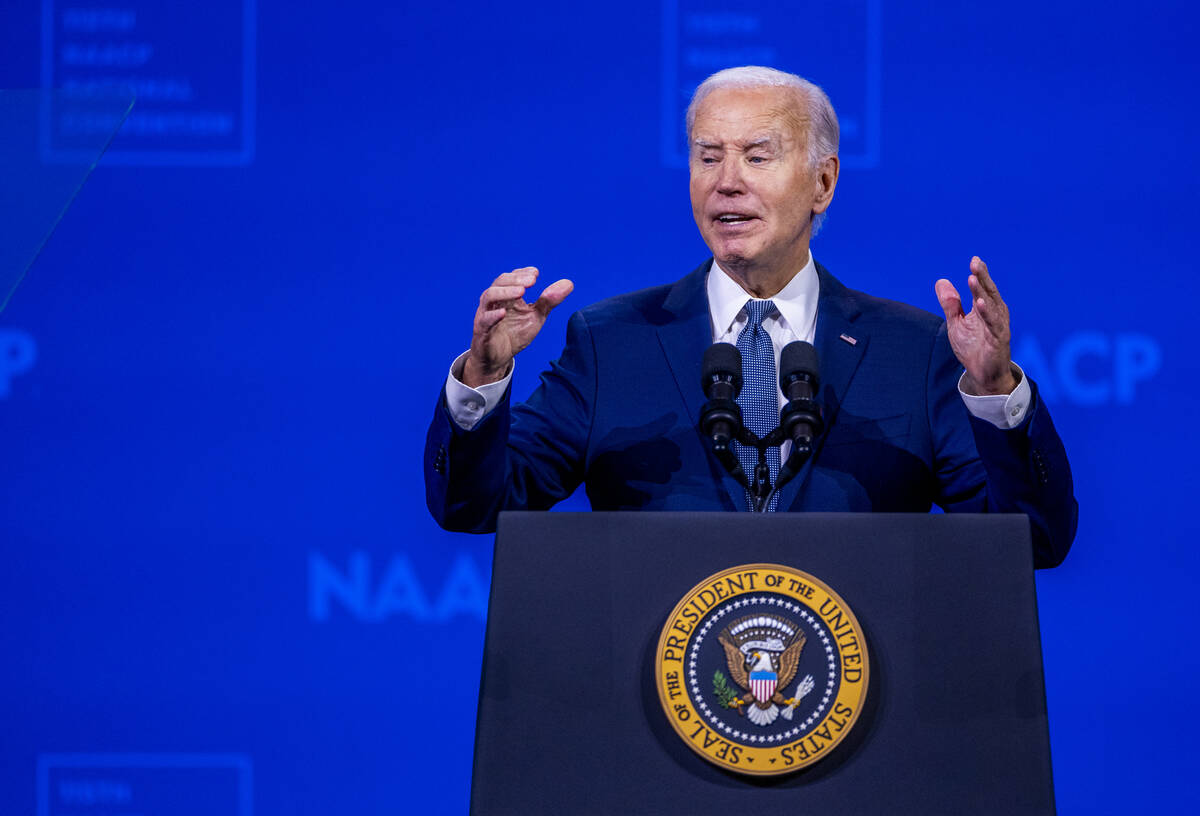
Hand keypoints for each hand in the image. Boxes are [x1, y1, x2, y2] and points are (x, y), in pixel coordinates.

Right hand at [463, 267, 573, 386]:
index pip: (511, 277)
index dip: (522, 273)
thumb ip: (549, 301)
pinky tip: (503, 313)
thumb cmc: (514, 334)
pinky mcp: (481, 331)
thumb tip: (569, 283)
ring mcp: (485, 315)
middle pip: (499, 282)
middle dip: (516, 279)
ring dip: (505, 291)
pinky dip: (492, 315)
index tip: (536, 273)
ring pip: (488, 296)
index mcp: (506, 296)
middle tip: (532, 280)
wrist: (498, 358)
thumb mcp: (536, 316)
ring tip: (521, 291)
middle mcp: (494, 301)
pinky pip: (484, 321)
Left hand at [935, 256, 1017, 395]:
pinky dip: (988, 314)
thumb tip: (941, 281)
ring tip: (973, 278)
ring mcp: (998, 326)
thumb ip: (950, 304)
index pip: (982, 288)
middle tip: (975, 263)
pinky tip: (981, 304)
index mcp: (985, 309)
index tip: (974, 259)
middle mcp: (995, 314)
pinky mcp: (998, 340)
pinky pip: (994, 325)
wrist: (983, 374)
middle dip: (982, 277)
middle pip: (988, 292)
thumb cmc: (973, 347)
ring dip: (982, 292)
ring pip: (991, 306)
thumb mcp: (956, 323)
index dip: (979, 274)